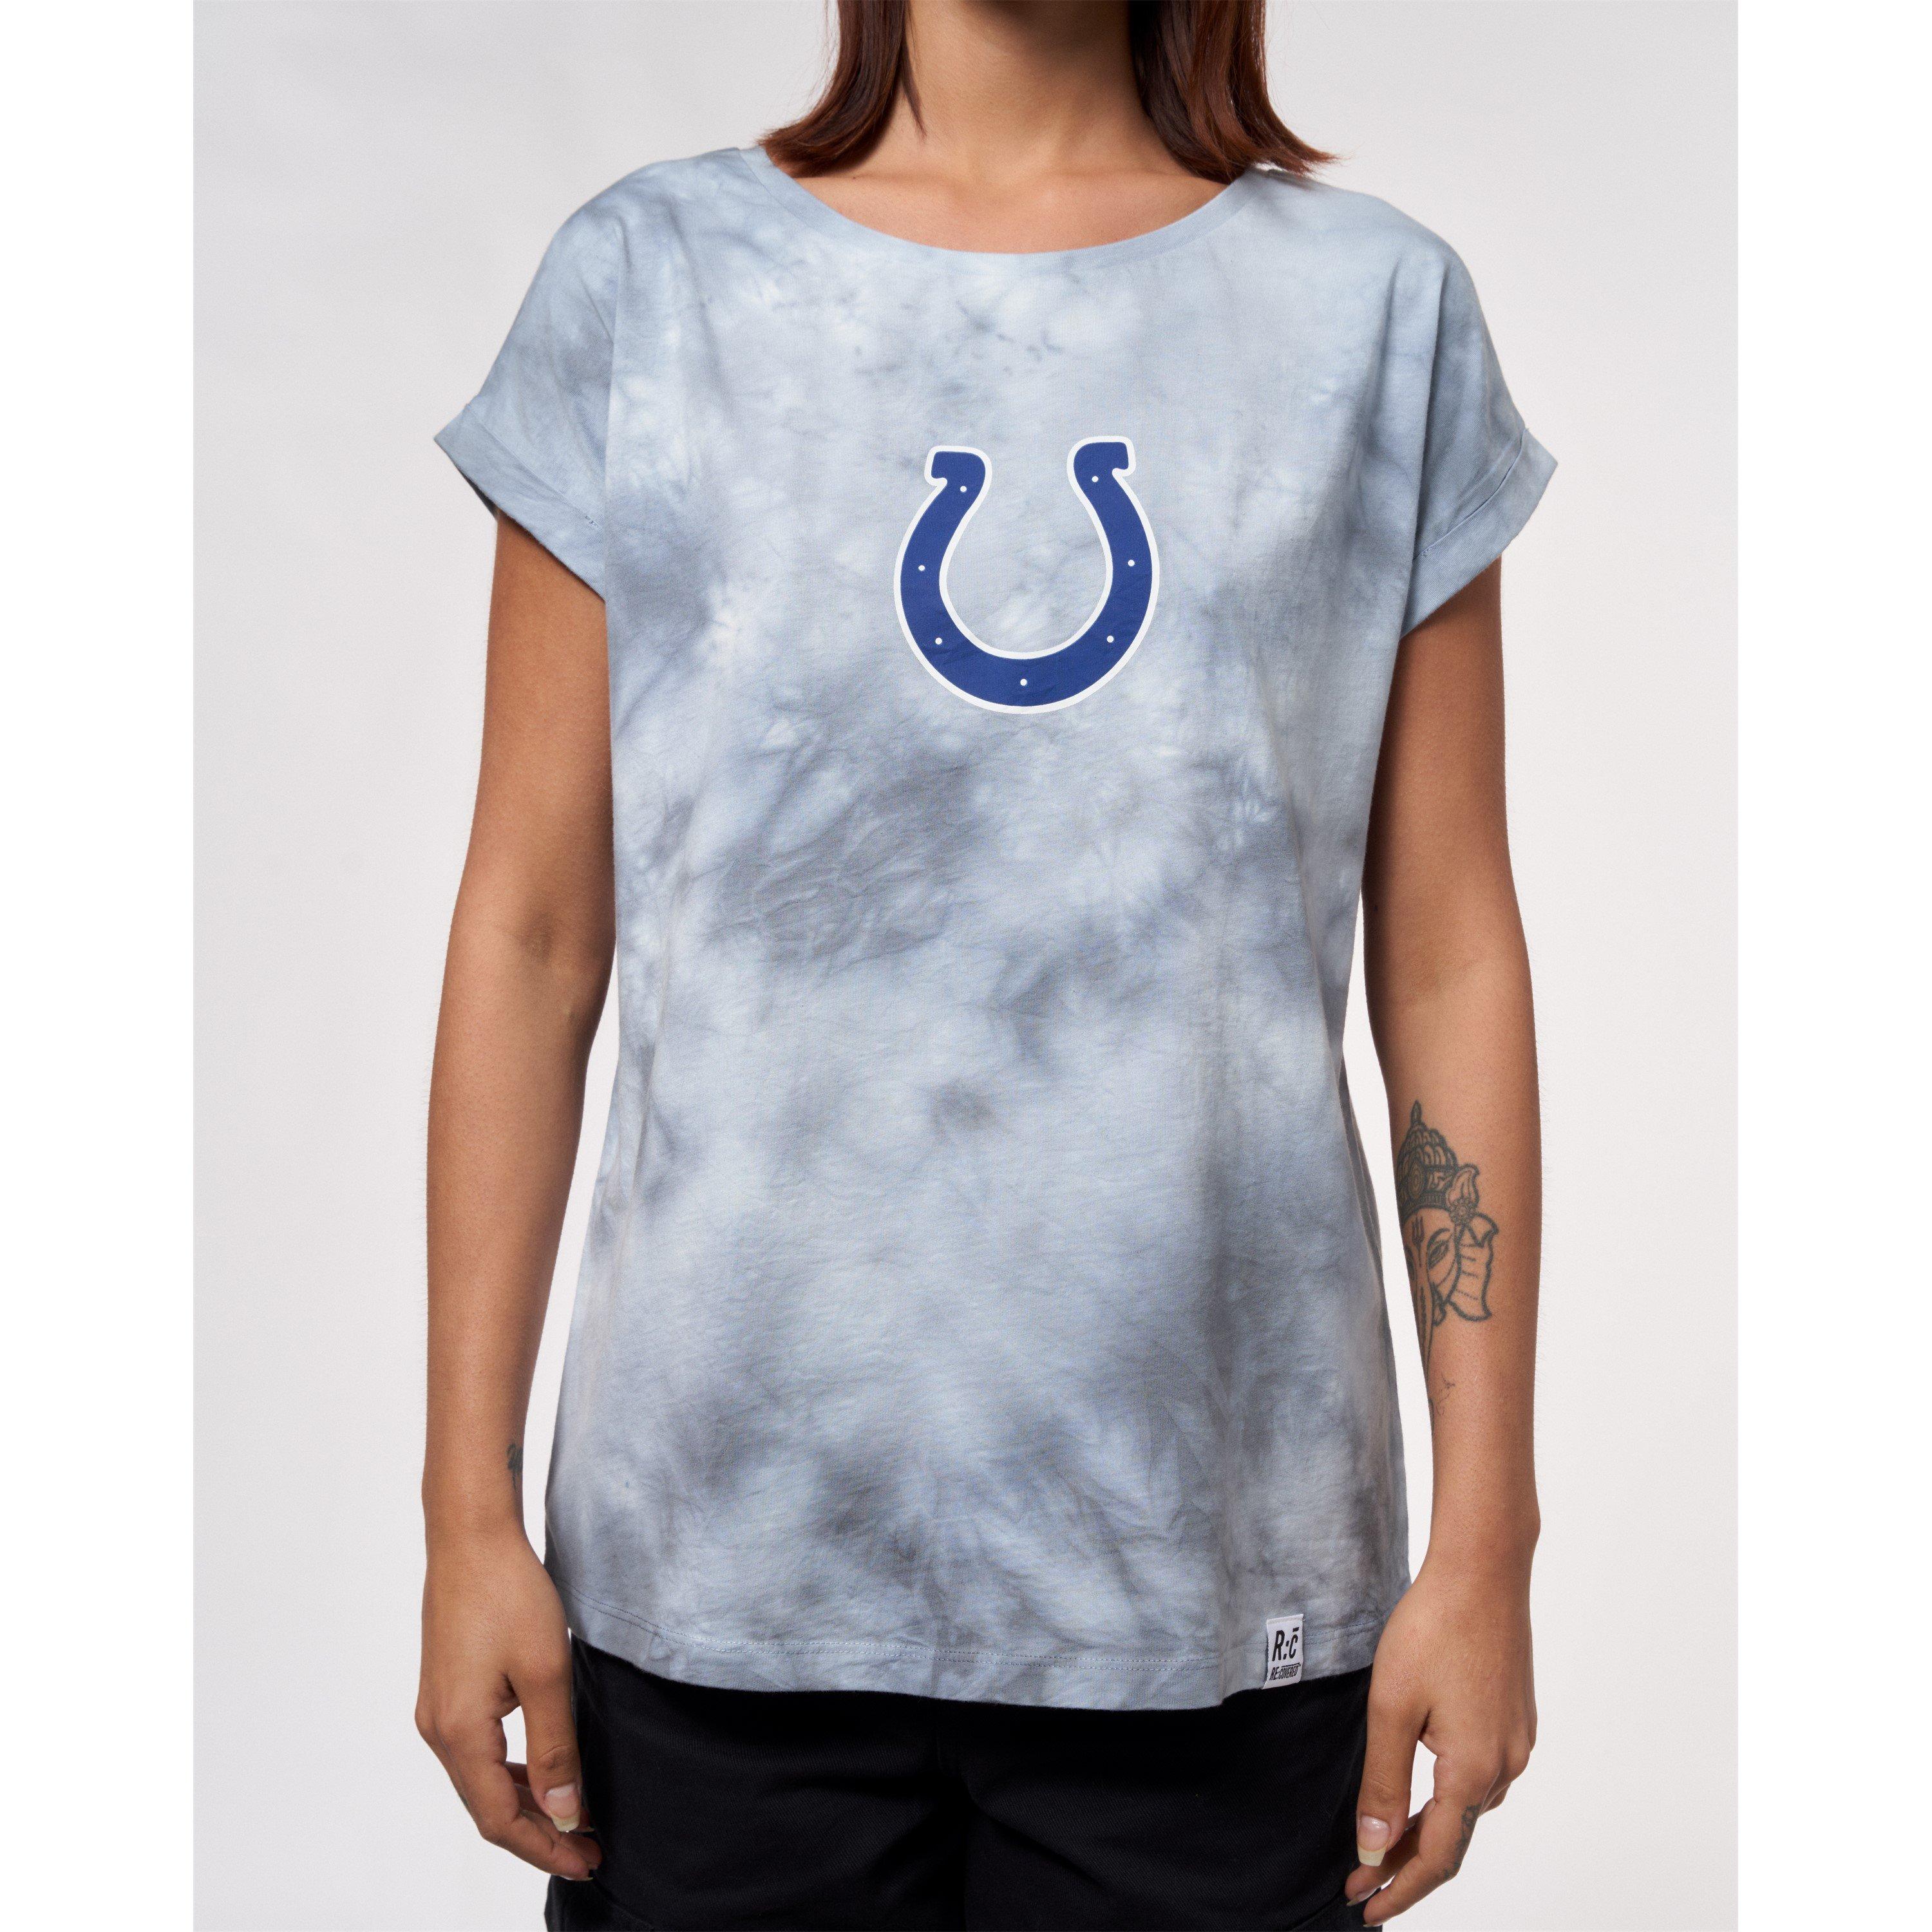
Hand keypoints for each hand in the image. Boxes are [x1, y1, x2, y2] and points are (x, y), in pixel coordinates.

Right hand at [416, 1524, 600, 1881]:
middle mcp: (438, 1730)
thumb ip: (555, 1747)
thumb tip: (566, 1812)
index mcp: (458, 1732)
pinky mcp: (447, 1691)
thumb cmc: (509, 1593)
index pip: (500, 1818)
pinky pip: (478, 1752)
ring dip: (527, 1803)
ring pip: (481, 1781)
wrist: (471, 1535)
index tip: (588, 1861)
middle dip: (541, 1832)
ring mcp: (438, 1710)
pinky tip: (543, 1772)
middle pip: (487, 1807)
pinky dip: (511, 1772)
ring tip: (576, 1816)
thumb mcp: (546, 1671)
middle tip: (592, 1848)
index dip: (545, 1846)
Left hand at [1345, 1552, 1534, 1922]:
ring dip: (1428, 1832)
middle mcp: (1505, 1765)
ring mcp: (1516, 1742)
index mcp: (1474, 1770)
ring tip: (1384, 1845)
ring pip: (1469, 1808)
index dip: (1399, 1888)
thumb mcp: (1392, 1707)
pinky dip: (1449, 1798)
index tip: (1365, 1908)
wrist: (1483, 1572)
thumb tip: (1374, 1848)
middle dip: (1407, 1866)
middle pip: (1455, 1838)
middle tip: (1361, 1882)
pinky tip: (1424, 1793)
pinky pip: (1480, 1777)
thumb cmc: (1433, 1629)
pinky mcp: (1516, 1719)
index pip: (1436, 1856)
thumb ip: (1384, 1783)